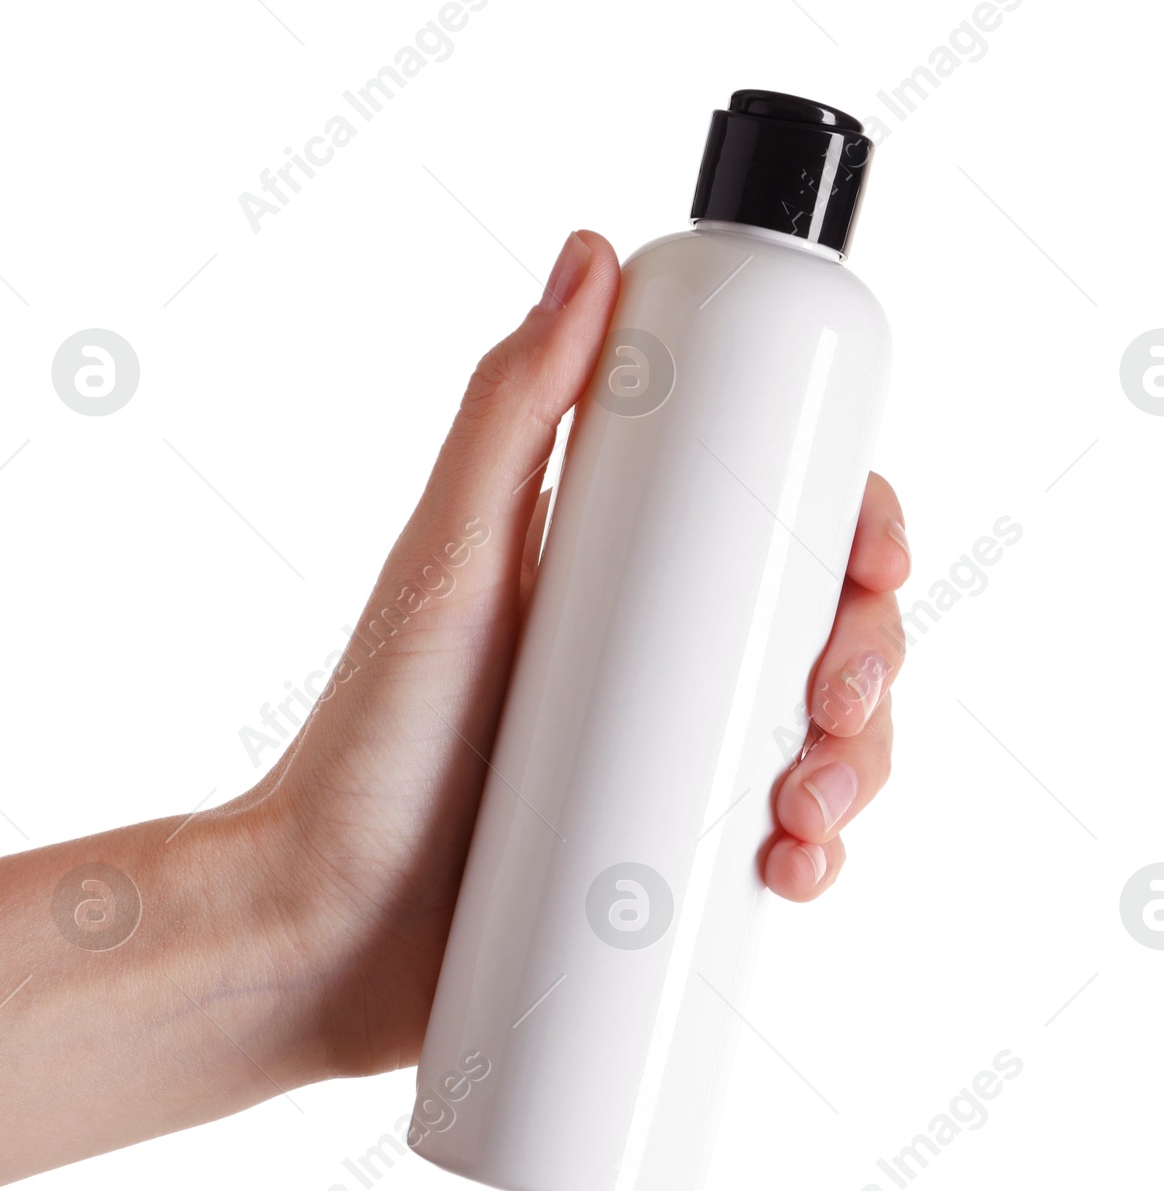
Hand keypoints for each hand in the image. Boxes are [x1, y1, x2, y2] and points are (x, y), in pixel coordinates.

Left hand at [247, 230, 908, 1079]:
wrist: (320, 936)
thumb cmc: (364, 747)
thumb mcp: (447, 566)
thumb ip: (508, 414)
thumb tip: (590, 254)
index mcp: (607, 570)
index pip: (765, 517)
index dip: (849, 524)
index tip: (872, 554)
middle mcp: (643, 656)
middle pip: (813, 625)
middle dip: (868, 656)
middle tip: (839, 703)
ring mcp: (655, 761)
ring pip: (819, 736)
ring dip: (863, 762)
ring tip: (808, 812)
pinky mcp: (659, 861)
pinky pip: (779, 842)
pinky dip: (819, 854)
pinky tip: (799, 872)